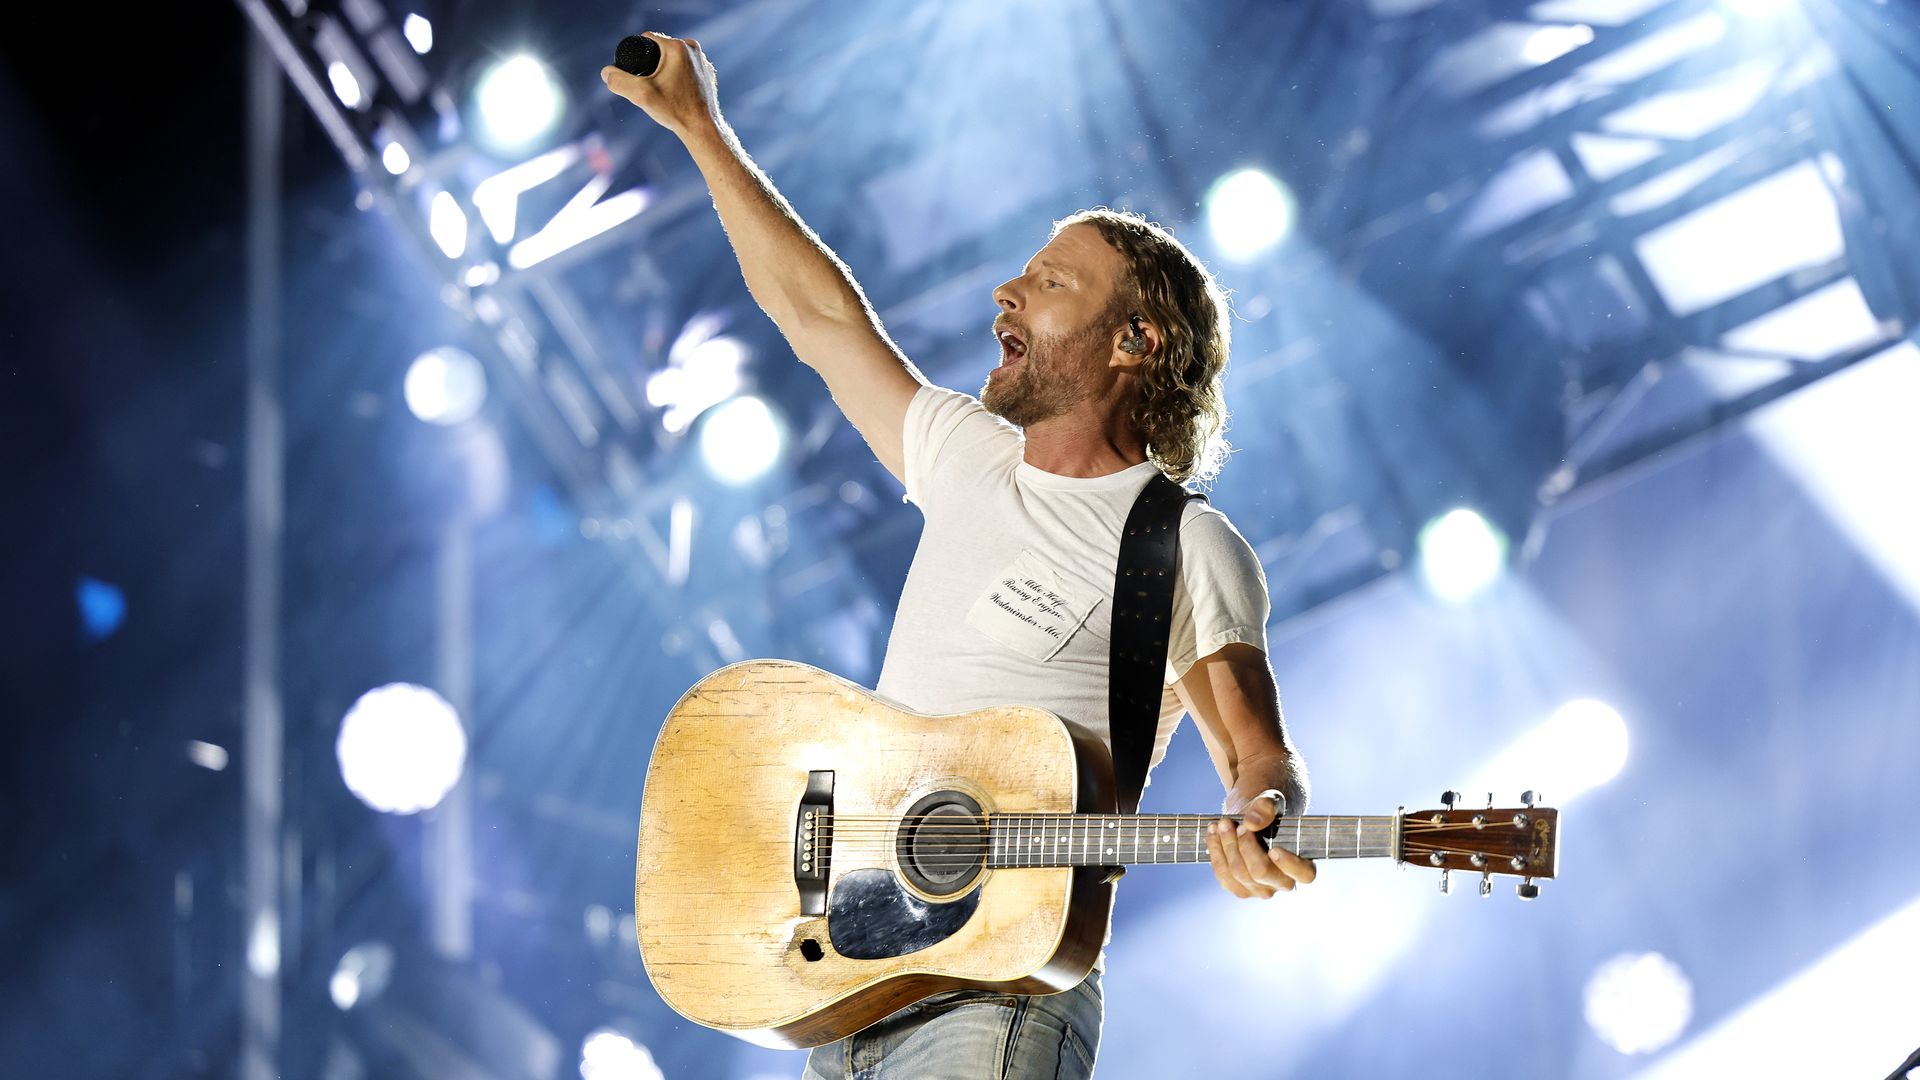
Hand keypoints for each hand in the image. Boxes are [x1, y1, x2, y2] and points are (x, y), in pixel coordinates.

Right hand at [600, 32, 722, 138]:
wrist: (703, 129)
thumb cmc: (675, 111)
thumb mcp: (640, 95)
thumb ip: (618, 81)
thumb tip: (606, 72)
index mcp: (677, 46)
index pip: (646, 39)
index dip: (636, 54)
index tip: (635, 73)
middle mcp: (693, 49)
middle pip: (660, 50)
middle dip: (651, 64)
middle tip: (649, 86)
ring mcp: (702, 61)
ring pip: (673, 60)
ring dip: (664, 70)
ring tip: (662, 90)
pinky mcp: (707, 73)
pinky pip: (685, 69)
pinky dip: (677, 77)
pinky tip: (675, 92)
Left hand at [1206, 791, 1315, 898]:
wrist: (1249, 815)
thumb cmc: (1267, 808)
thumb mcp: (1269, 799)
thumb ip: (1265, 806)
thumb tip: (1252, 823)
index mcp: (1302, 864)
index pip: (1304, 875)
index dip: (1289, 865)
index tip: (1274, 849)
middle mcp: (1283, 882)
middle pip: (1261, 872)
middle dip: (1245, 846)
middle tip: (1240, 825)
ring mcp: (1260, 889)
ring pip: (1238, 874)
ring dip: (1227, 846)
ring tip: (1222, 823)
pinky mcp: (1239, 888)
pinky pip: (1223, 876)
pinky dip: (1215, 851)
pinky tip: (1213, 832)